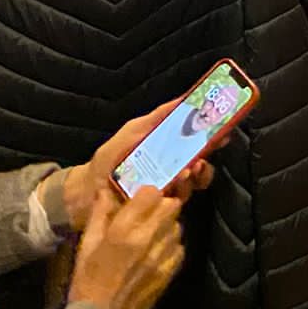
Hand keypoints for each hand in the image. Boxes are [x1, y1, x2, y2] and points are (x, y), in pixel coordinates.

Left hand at [62, 102, 217, 227]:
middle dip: (208, 151)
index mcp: (163, 146)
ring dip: (198, 172)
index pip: (192, 136)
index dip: (209, 129)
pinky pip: (180, 200)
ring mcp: (165, 188)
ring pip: (193, 178)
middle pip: (199, 157)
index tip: (223, 123)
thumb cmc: (105, 162)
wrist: (84, 199)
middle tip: (213, 146)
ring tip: (192, 168)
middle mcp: (169, 166)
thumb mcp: (128, 135)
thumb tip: (181, 100)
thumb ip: (152, 121)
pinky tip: (178, 187)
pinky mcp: (159, 208)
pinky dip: (184, 191)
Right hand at [68, 187, 182, 308]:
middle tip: (151, 212)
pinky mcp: (167, 273)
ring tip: (153, 232)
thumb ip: (99, 214)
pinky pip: (179, 248)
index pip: (152, 193)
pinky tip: (158, 251)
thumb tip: (105, 191)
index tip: (140, 198)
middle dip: (162, 205)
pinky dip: (171, 246)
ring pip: (177, 226)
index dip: (147, 192)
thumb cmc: (88, 280)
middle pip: (171, 205)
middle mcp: (146, 239)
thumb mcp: (87, 244)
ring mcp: (160, 257)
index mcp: (124, 229)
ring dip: (167, 225)